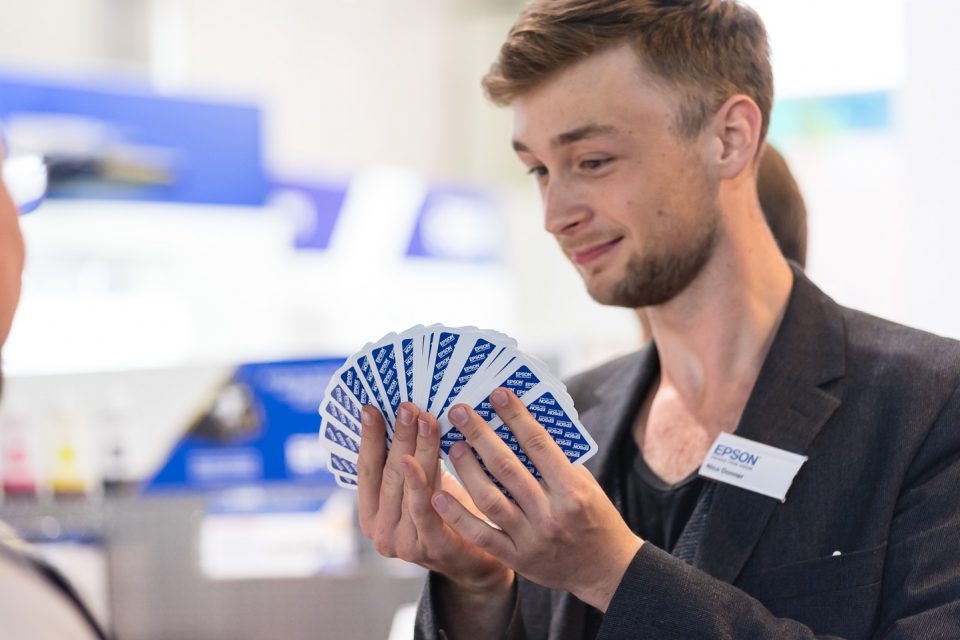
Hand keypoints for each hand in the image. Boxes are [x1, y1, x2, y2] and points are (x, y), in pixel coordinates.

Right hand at [356, 402, 512, 593]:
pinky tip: (423, 461)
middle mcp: (380, 531)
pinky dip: (422, 484)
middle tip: (407, 406)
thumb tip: (410, 412)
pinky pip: (425, 510)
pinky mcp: (431, 548)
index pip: (366, 469)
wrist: (479, 561)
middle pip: (388, 473)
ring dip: (417, 450)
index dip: (368, 438)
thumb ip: (410, 462)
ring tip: (425, 420)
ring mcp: (403, 543)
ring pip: (408, 487)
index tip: (371, 407)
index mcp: (371, 515)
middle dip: (398, 436)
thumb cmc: (449, 514)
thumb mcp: (423, 487)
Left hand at [431, 388, 642, 611]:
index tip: (496, 394)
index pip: (539, 445)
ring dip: (466, 470)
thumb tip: (522, 424)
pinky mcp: (518, 559)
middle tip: (460, 411)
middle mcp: (551, 514)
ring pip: (490, 500)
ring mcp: (532, 539)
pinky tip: (439, 495)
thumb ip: (557, 460)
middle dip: (481, 435)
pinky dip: (458, 515)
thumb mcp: (587, 484)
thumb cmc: (595, 517)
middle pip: (507, 468)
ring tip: (453, 446)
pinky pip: (481, 535)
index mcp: (572, 490)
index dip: (516, 416)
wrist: (606, 569)